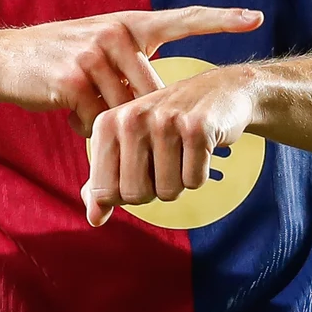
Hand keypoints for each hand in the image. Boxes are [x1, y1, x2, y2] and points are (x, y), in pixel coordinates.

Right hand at [0, 6, 262, 136]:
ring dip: (105, 120)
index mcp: (130, 24)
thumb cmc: (61, 60)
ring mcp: (95, 53)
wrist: (6, 60)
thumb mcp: (101, 50)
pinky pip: (96, 121)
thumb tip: (167, 102)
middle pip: (155, 92)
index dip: (221, 20)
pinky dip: (84, 125)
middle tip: (104, 111)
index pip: (184, 19)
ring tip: (80, 104)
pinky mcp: (75, 79)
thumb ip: (133, 65)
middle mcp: (117, 32)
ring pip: (126, 110)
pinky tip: (66, 109)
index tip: (256, 16)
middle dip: (137, 115)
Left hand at [82, 64, 257, 226]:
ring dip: (179, 181)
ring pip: (167, 191)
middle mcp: (131, 119)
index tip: (140, 167)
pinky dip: (200, 173)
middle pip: (135, 195)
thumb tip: (94, 219)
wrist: (218, 92)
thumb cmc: (167, 124)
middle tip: (165, 160)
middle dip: (154, 189)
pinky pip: (194, 181)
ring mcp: (164, 121)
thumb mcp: (129, 146)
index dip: (126, 192)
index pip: (104, 192)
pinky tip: (200, 148)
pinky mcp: (197, 128)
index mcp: (107, 124)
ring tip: (182, 151)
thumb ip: (106, 182)